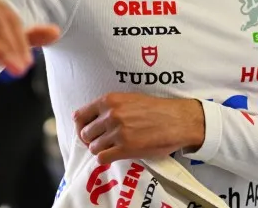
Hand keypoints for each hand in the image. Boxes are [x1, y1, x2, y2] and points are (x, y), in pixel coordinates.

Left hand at [73, 93, 204, 163]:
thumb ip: (110, 106)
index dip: (81, 126)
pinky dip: (105, 159)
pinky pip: (102, 158)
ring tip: (111, 148)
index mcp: (110, 100)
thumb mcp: (130, 98)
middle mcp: (111, 115)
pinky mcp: (125, 148)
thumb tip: (92, 118)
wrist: (177, 120)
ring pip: (93, 147)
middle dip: (91, 139)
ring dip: (100, 149)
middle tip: (101, 141)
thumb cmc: (156, 109)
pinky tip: (114, 155)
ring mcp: (117, 132)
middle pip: (85, 133)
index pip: (80, 115)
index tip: (86, 131)